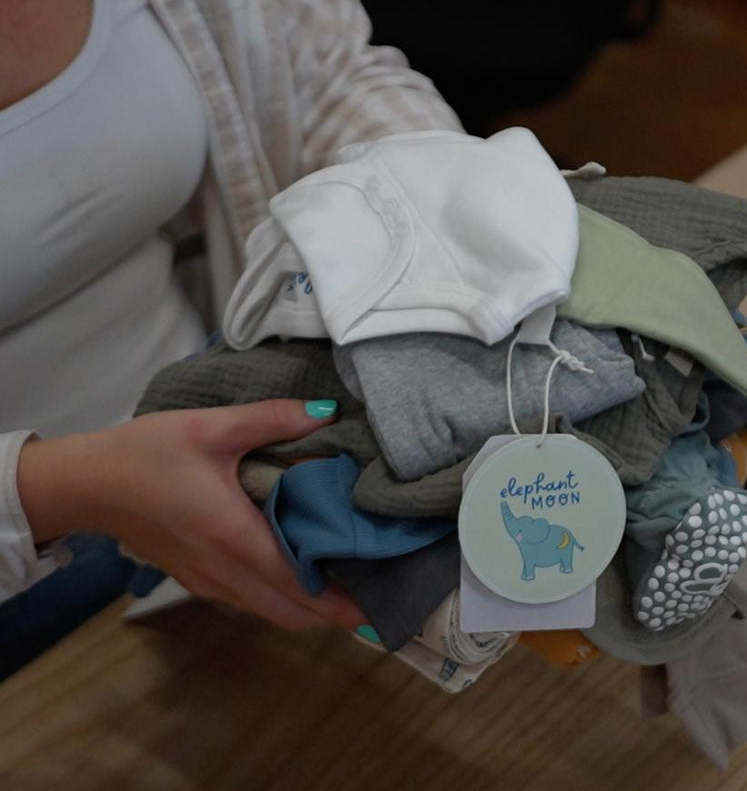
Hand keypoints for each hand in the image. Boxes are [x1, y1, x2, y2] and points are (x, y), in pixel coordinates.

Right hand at [17, 400, 365, 630]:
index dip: (339, 603)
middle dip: (332, 614)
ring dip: (308, 608)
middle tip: (374, 595)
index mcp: (233, 537)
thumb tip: (328, 413)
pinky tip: (300, 571)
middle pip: (289, 612)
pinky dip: (281, 598)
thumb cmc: (148, 453)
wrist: (87, 484)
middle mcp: (223, 571)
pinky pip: (248, 600)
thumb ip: (274, 418)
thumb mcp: (213, 426)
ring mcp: (206, 581)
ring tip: (347, 583)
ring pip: (268, 611)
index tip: (376, 609)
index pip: (298, 585)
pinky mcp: (195, 578)